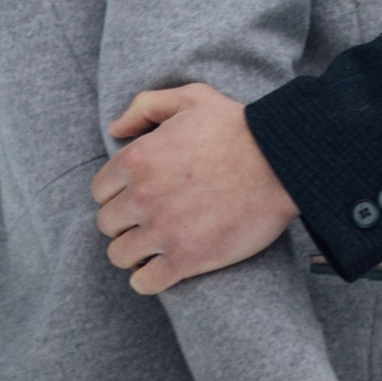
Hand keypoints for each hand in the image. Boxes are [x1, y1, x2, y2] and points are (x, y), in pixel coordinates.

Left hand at [91, 82, 296, 291]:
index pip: (100, 191)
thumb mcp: (190, 98)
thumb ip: (146, 106)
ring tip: (156, 245)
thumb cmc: (238, 127)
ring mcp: (162, 231)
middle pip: (107, 225)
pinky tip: (163, 267)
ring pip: (120, 255)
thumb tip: (115, 129)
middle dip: (124, 223)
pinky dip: (148, 279)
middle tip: (148, 219)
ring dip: (135, 251)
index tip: (137, 196)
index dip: (117, 193)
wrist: (281, 161)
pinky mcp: (186, 259)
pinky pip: (145, 282)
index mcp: (137, 159)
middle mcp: (142, 197)